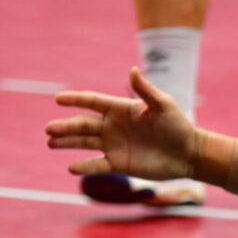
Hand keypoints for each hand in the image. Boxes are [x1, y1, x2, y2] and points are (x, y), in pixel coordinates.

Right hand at [46, 67, 200, 182]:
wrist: (188, 153)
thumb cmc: (178, 126)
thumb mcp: (163, 105)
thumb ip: (145, 90)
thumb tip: (133, 70)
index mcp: (120, 109)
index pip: (92, 101)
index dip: (75, 100)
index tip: (58, 99)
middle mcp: (113, 126)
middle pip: (83, 124)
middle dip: (65, 126)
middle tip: (49, 129)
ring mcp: (114, 145)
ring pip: (84, 143)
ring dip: (66, 142)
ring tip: (50, 142)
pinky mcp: (118, 163)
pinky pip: (97, 165)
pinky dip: (85, 167)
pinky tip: (71, 167)